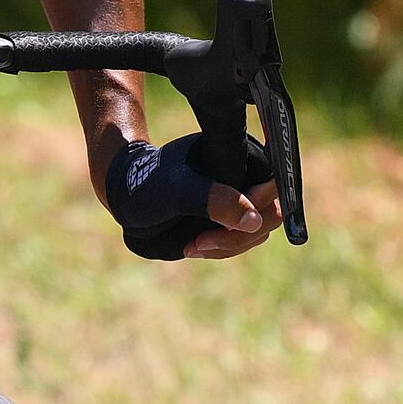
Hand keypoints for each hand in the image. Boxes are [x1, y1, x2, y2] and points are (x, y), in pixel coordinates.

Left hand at [100, 128, 279, 261]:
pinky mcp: (232, 217)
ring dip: (228, 245)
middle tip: (200, 242)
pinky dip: (221, 248)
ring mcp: (242, 198)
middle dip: (238, 234)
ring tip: (190, 246)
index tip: (230, 219)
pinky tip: (193, 246)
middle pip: (270, 212)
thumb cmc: (146, 184)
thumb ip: (212, 200)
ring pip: (256, 231)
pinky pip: (241, 240)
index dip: (262, 204)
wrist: (125, 194)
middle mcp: (249, 174)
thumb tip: (254, 219)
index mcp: (243, 155)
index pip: (276, 181)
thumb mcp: (176, 191)